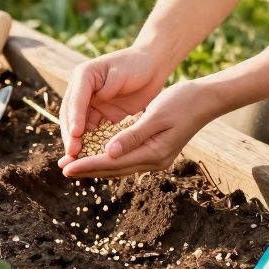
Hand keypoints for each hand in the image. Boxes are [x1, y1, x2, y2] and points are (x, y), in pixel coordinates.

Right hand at [58, 46, 172, 162]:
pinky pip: (93, 132)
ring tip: (77, 161)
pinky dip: (91, 144)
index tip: (76, 134)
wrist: (152, 66)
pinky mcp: (102, 115)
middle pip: (71, 116)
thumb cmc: (138, 64)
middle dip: (71, 135)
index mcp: (84, 76)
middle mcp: (83, 91)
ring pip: (79, 127)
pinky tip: (92, 158)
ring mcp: (92, 104)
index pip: (76, 99)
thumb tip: (97, 101)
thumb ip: (109, 87)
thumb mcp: (121, 72)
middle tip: (73, 153)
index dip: (75, 117)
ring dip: (78, 143)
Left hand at [61, 80, 219, 177]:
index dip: (87, 164)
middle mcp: (154, 160)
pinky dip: (109, 157)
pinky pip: (126, 158)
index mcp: (153, 153)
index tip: (66, 167)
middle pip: (114, 168)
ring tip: (75, 165)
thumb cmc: (182, 102)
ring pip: (119, 165)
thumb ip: (132, 135)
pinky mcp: (156, 150)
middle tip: (62, 169)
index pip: (112, 162)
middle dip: (87, 168)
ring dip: (96, 165)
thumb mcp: (156, 115)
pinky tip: (98, 154)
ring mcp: (156, 157)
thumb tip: (109, 152)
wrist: (206, 100)